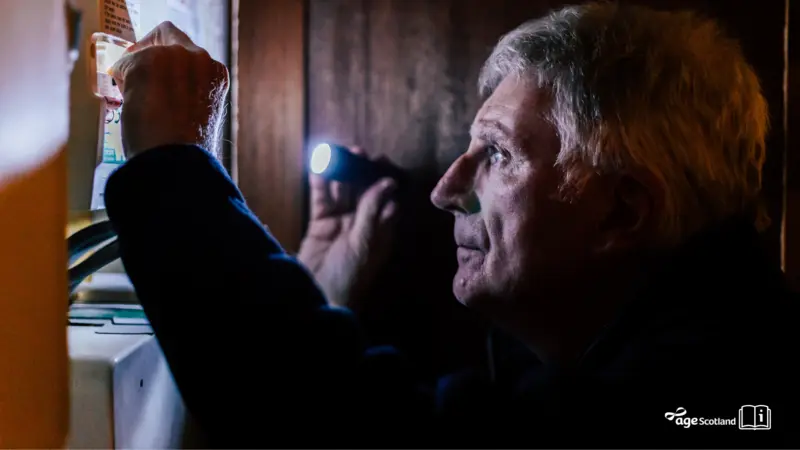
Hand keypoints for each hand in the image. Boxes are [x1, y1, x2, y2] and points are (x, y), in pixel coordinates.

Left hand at [110, 21, 228, 157]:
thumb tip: (163, 90)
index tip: (160, 76)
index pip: (190, 51)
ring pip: (145, 51)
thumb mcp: (200, 115)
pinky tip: (131, 103)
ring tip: (137, 99)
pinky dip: (123, 80)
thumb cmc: (188, 150)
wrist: (176, 160)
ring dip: (137, 70)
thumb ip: (189, 93)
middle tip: (142, 84)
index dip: (172, 62)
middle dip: (152, 60)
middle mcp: (199, 58)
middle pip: (167, 39)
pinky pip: (126, 63)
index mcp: (216, 74)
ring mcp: (174, 57)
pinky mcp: (147, 61)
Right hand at [297, 147, 398, 310]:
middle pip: (362, 191)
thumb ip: (372, 212)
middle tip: (357, 151)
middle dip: (360, 171)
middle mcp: (362, 224)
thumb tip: (388, 182)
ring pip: (341, 191)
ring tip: (337, 153)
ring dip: (340, 173)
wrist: (320, 298)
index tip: (382, 159)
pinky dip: (320, 183)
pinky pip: (322, 199)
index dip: (384, 178)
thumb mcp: (364, 244)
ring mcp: (340, 223)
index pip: (386, 198)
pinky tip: (319, 167)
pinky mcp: (320, 224)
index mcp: (381, 230)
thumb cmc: (350, 277)